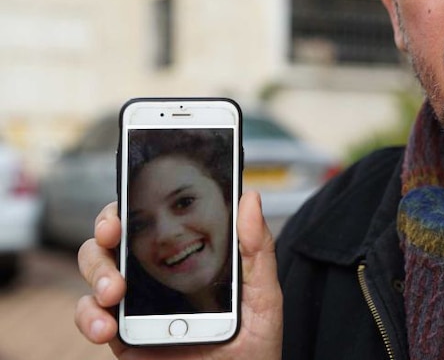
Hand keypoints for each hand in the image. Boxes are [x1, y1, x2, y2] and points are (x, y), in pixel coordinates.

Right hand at [75, 191, 282, 359]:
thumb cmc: (254, 345)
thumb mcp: (263, 295)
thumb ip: (256, 249)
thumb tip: (251, 198)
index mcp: (188, 257)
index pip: (156, 218)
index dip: (137, 200)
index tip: (132, 191)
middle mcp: (156, 275)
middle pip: (116, 238)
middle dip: (105, 229)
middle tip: (112, 235)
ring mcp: (137, 305)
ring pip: (96, 270)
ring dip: (96, 272)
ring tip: (115, 291)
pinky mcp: (123, 337)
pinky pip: (91, 317)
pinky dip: (88, 316)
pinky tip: (106, 326)